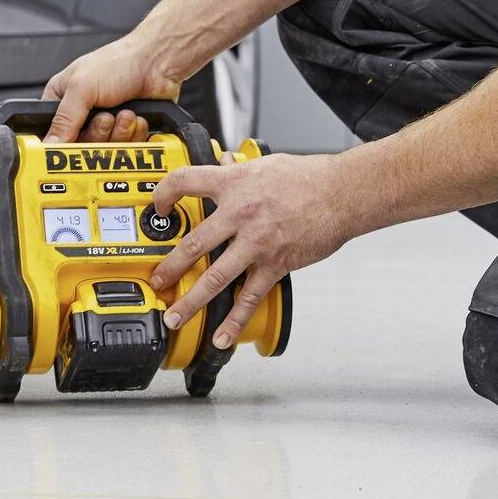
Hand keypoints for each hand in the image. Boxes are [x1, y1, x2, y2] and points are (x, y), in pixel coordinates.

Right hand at [43, 35, 183, 143]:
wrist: (158, 62)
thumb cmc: (119, 62)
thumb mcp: (82, 88)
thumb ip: (63, 119)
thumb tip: (48, 145)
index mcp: (62, 100)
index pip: (53, 135)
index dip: (64, 145)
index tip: (75, 146)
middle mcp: (82, 113)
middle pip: (82, 148)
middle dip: (99, 135)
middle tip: (106, 117)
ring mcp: (106, 124)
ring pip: (106, 150)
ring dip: (118, 133)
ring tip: (125, 113)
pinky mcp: (127, 131)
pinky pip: (126, 148)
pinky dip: (133, 135)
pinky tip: (135, 118)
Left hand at [148, 151, 355, 347]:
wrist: (341, 194)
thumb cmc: (308, 177)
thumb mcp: (266, 164)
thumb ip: (239, 168)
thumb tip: (224, 162)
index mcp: (233, 183)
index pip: (185, 182)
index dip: (163, 193)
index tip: (157, 207)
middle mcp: (239, 213)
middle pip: (193, 243)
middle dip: (170, 266)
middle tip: (156, 281)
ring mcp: (256, 242)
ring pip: (215, 276)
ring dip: (191, 300)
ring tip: (175, 315)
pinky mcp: (275, 264)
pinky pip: (250, 297)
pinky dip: (235, 320)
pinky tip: (222, 336)